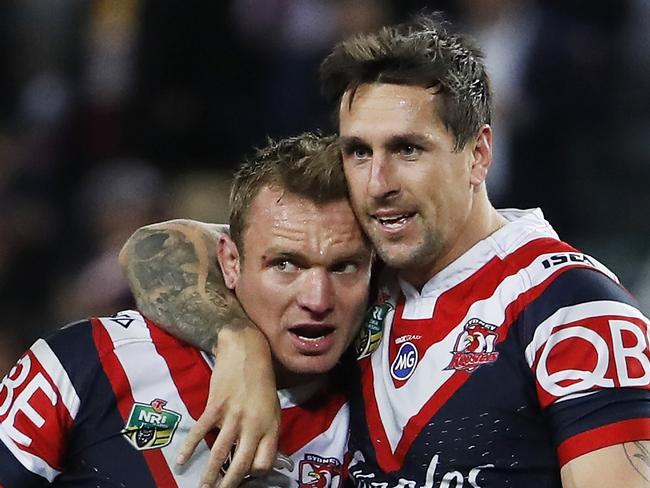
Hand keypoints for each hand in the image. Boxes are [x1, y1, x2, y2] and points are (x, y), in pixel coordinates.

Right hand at [176, 325, 279, 487]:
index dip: (255, 473)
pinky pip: (200, 431)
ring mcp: (233, 416)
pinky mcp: (215, 406)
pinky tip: (181, 460)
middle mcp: (253, 424)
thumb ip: (266, 432)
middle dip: (230, 483)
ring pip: (220, 452)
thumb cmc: (262, 380)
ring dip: (210, 474)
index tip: (245, 476)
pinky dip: (189, 447)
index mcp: (270, 426)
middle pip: (242, 463)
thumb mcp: (272, 407)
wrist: (246, 351)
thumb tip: (257, 456)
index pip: (264, 461)